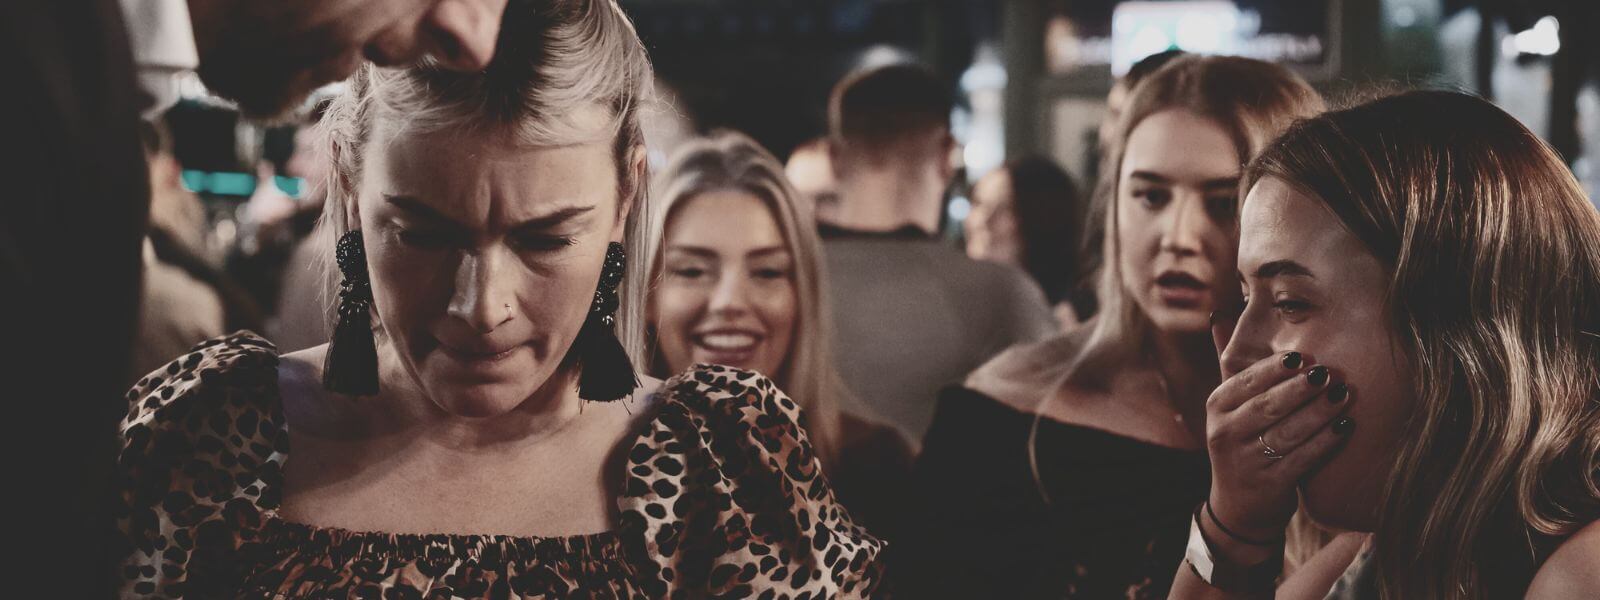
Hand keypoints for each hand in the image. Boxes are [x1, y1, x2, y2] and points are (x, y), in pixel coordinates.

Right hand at [1202, 316, 1354, 548]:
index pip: (1247, 381)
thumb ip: (1229, 362)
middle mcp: (1225, 433)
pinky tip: (1346, 425)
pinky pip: (1303, 458)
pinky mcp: (1269, 484)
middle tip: (1331, 373)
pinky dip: (1326, 441)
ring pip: (1289, 431)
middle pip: (1269, 405)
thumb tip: (1220, 313)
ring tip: (1345, 394)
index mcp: (1217, 405)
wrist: (1240, 504)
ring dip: (1320, 411)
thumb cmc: (1242, 439)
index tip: (1304, 356)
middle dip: (1301, 388)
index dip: (1276, 369)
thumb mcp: (1229, 404)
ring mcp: (1246, 461)